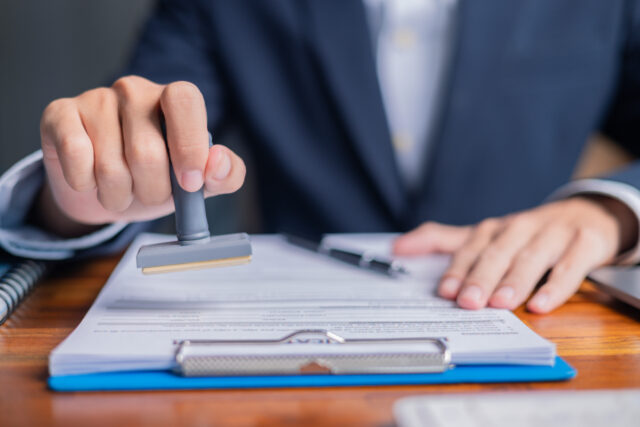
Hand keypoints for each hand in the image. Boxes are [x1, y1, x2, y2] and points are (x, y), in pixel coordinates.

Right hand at [39, 76, 244, 232]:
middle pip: (147, 153)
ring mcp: (95, 99)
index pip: (185, 99)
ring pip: (110, 167)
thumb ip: (225, 174)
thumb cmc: (157, 179)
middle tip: (149, 194)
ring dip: (118, 196)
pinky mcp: (60, 114)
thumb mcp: (199, 183)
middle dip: (152, 192)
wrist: (104, 190)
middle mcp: (134, 90)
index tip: (190, 183)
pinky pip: (76, 158)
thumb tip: (218, 162)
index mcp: (173, 99)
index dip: (188, 145)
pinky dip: (86, 185)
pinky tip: (90, 179)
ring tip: (120, 190)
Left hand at [393, 197, 637, 312]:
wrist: (587, 215)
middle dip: (482, 277)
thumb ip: (443, 241)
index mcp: (495, 229)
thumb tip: (397, 247)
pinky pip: (571, 266)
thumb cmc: (526, 235)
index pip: (471, 248)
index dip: (457, 269)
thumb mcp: (485, 237)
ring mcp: (554, 234)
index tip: (444, 291)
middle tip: (468, 302)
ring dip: (515, 280)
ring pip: (532, 257)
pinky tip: (541, 304)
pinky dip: (556, 285)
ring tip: (501, 303)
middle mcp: (521, 228)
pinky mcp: (585, 243)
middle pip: (498, 252)